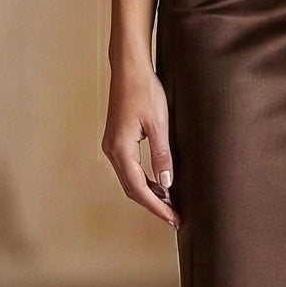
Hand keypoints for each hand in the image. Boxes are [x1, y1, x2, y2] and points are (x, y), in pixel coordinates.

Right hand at [103, 64, 177, 225]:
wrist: (129, 68)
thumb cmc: (144, 91)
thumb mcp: (159, 124)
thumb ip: (162, 156)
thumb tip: (167, 185)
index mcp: (121, 149)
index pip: (139, 188)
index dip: (157, 206)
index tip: (172, 218)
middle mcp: (112, 150)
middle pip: (131, 188)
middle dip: (153, 204)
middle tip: (174, 216)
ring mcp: (112, 145)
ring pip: (129, 179)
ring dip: (148, 193)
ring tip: (169, 202)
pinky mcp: (117, 139)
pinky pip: (129, 168)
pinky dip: (143, 179)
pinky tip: (158, 182)